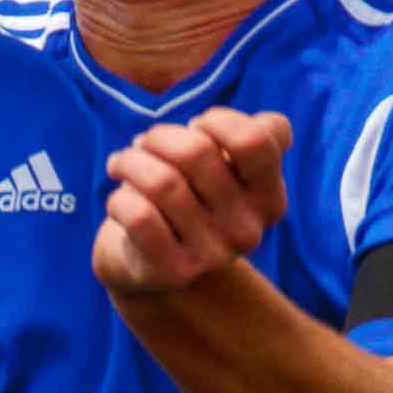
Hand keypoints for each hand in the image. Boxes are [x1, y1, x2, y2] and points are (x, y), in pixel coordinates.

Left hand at [93, 108, 291, 295]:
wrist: (154, 262)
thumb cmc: (191, 193)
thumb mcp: (229, 165)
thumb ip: (261, 136)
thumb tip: (275, 125)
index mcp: (269, 198)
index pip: (253, 139)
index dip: (215, 120)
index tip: (195, 128)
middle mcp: (248, 229)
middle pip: (195, 152)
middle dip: (158, 136)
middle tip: (143, 144)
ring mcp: (213, 254)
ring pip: (161, 182)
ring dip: (129, 162)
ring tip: (121, 165)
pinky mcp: (174, 272)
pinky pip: (140, 216)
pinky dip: (120, 198)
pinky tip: (118, 199)